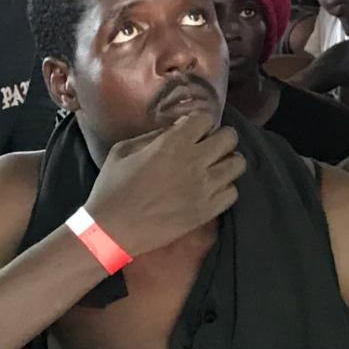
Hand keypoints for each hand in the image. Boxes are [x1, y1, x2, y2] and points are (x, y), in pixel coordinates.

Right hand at [85, 113, 245, 256]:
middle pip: (229, 137)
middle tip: (209, 145)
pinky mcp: (208, 211)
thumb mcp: (122, 151)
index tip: (192, 130)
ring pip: (238, 163)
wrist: (112, 230)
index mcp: (172, 144)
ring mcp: (205, 188)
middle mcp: (195, 162)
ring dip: (226, 161)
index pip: (204, 119)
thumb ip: (152, 136)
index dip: (199, 122)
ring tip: (213, 167)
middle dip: (220, 137)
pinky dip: (225, 188)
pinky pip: (233, 192)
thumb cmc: (111, 188)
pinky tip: (210, 189)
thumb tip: (176, 130)